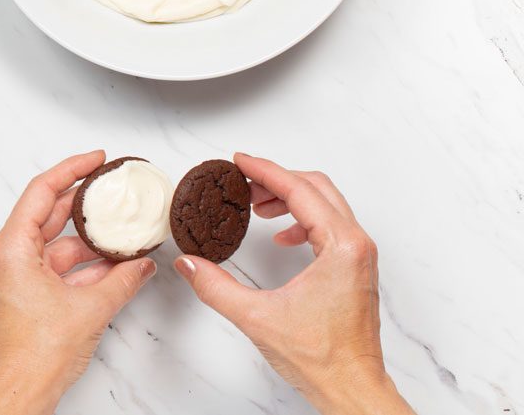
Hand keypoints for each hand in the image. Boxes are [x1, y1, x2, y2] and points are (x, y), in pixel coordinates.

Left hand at [0, 151, 156, 414]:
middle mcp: (11, 256)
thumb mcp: (91, 307)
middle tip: (112, 185)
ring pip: (59, 242)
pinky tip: (116, 264)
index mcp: (13, 248)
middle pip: (50, 212)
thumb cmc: (35, 355)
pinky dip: (87, 263)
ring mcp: (19, 275)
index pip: (42, 190)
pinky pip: (60, 266)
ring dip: (90, 238)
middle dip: (85, 201)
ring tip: (123, 228)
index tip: (96, 159)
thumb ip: (123, 279)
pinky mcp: (30, 292)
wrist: (24, 392)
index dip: (72, 169)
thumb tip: (142, 263)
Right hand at [174, 153, 413, 414]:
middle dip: (276, 179)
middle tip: (243, 179)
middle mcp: (356, 245)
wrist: (352, 388)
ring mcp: (359, 256)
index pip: (299, 190)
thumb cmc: (323, 358)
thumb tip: (190, 264)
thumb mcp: (257, 317)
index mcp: (341, 246)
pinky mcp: (355, 268)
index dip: (265, 171)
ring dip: (289, 197)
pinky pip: (330, 225)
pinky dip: (302, 219)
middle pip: (316, 188)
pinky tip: (281, 236)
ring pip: (325, 204)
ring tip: (256, 205)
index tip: (241, 160)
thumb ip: (215, 287)